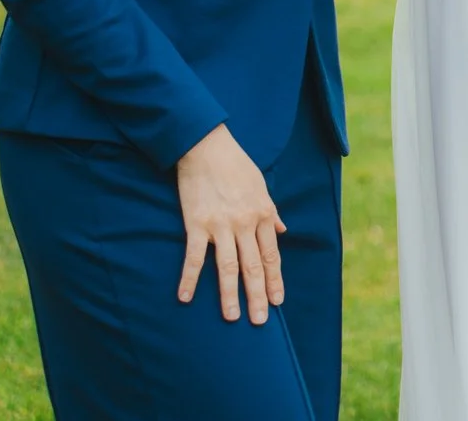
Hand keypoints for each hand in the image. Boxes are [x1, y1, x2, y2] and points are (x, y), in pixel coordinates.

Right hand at [175, 124, 286, 322]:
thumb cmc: (235, 165)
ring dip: (230, 295)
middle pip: (254, 266)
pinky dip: (189, 279)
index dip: (275, 280)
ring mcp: (221, 225)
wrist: (207, 147)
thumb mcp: (261, 185)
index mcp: (263, 214)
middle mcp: (245, 223)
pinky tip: (185, 298)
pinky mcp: (196, 224)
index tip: (277, 301)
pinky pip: (194, 257)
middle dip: (258, 295)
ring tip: (232, 317)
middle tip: (260, 321)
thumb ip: (271, 210)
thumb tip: (282, 228)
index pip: (271, 255)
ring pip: (228, 267)